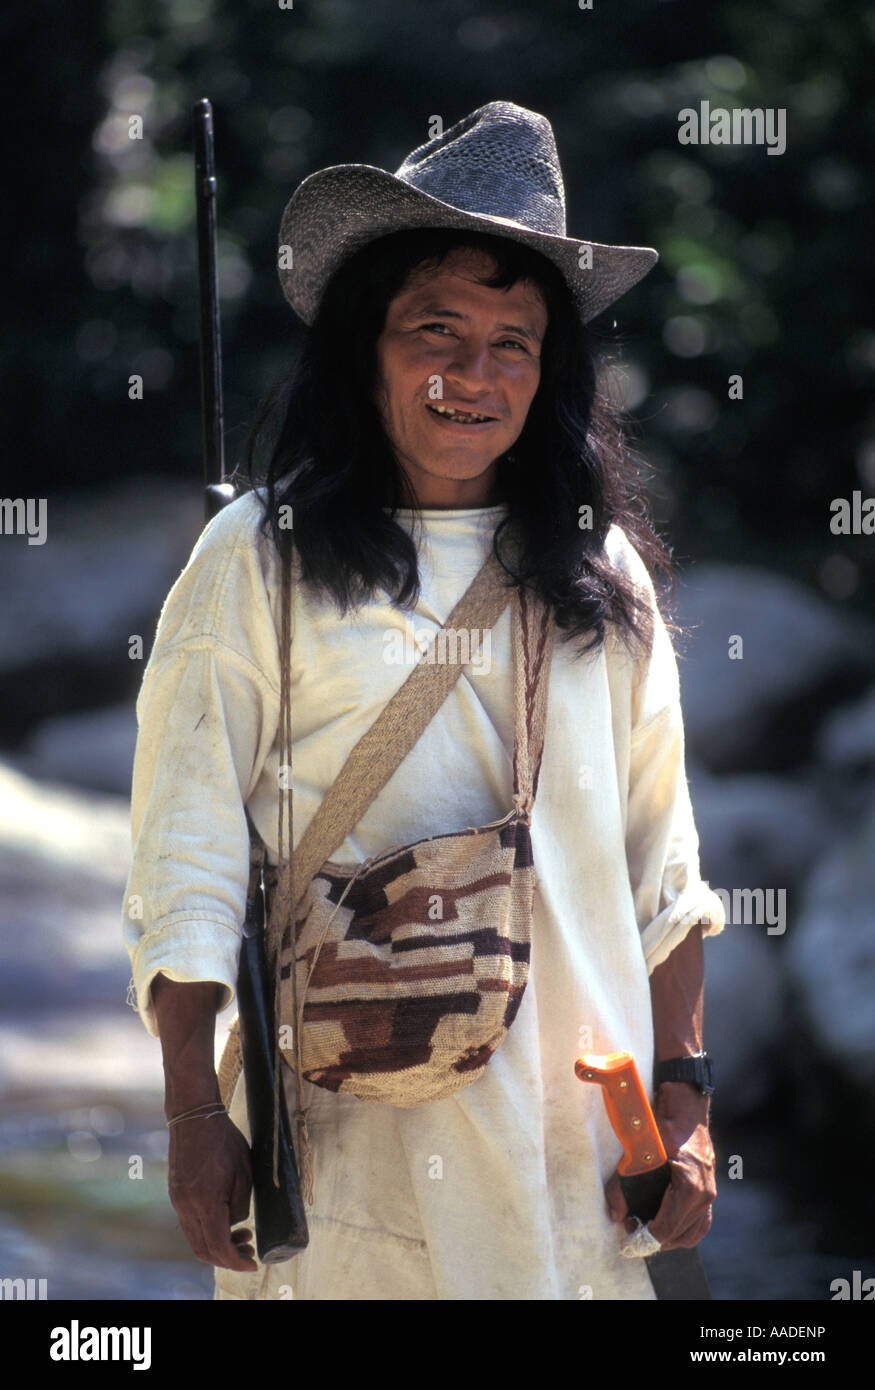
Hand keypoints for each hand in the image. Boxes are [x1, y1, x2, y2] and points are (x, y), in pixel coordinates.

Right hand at [167, 1111, 257, 1271]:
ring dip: (217, 1246)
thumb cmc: (224, 1140)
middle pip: (204, 1250)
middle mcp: (186, 1207)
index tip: (254, 1263)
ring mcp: (177, 1202)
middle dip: (228, 1258)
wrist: (194, 1117)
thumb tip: (235, 1223)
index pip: (219, 1246)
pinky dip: (208, 1232)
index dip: (237, 1261)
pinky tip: (225, 1221)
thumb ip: (240, 1205)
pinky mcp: (176, 1195)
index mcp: (205, 1202)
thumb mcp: (244, 1172)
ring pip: (195, 1240)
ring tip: (242, 1235)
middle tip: (250, 1251)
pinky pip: (190, 1225)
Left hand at [605, 1083, 715, 1250]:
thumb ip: (624, 1184)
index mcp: (689, 1188)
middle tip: (633, 1230)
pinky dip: (683, 1228)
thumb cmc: (663, 1125)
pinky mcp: (709, 1189)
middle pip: (679, 1236)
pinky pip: (699, 1221)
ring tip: (647, 1228)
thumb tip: (616, 1213)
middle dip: (655, 1239)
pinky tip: (666, 1223)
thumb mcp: (640, 1152)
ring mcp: (710, 1193)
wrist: (686, 1106)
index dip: (645, 1238)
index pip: (667, 1229)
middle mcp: (704, 1195)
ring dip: (670, 1237)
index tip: (629, 1238)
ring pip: (692, 1232)